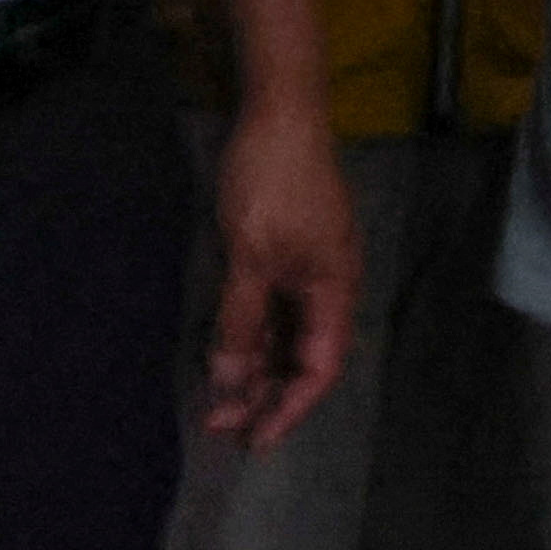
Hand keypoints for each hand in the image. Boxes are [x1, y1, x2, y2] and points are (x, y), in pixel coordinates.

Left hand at [204, 95, 355, 448]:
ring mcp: (310, 266)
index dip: (287, 410)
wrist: (279, 108)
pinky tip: (226, 345)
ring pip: (285, 332)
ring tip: (216, 394)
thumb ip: (241, 322)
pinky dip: (251, 329)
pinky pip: (274, 305)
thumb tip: (230, 383)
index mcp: (334, 293)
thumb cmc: (270, 182)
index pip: (317, 372)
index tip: (252, 441)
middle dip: (263, 393)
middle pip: (301, 357)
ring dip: (254, 363)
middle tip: (218, 423)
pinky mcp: (289, 247)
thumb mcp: (250, 256)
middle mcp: (329, 286)